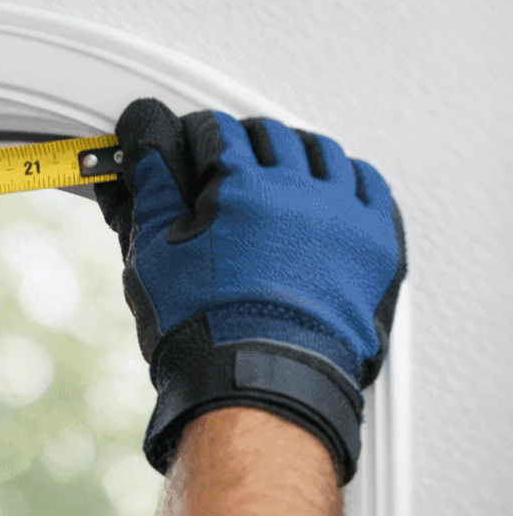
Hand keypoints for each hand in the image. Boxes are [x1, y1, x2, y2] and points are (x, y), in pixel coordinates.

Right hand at [94, 98, 405, 482]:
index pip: (215, 131)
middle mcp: (297, 191)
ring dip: (292, 154)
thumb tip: (144, 144)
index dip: (191, 137)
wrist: (260, 384)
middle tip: (221, 165)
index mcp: (241, 187)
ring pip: (320, 152)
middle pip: (269, 135)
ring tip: (271, 176)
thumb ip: (151, 190)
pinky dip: (345, 179)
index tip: (181, 149)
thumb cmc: (206, 331)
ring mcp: (340, 215)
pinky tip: (325, 190)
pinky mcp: (372, 244)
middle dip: (240, 144)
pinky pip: (369, 186)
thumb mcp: (155, 255)